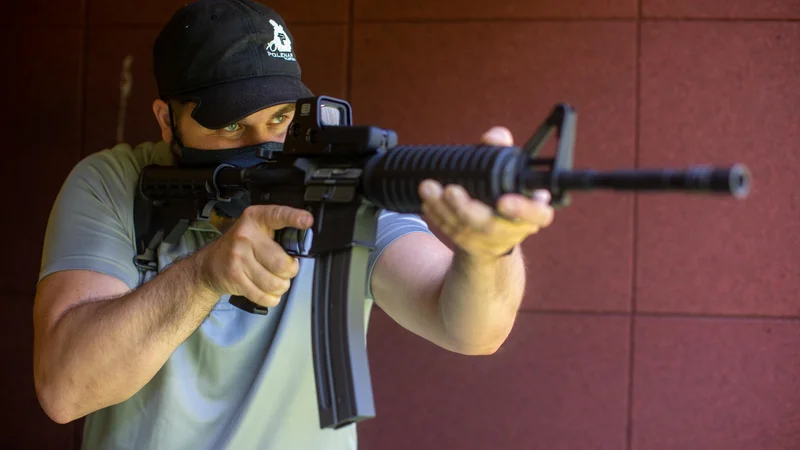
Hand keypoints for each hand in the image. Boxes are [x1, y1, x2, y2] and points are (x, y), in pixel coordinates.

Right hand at [194, 205, 313, 306]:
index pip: (277, 215)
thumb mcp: (258, 230)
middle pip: (282, 263)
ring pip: (274, 283)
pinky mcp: (235, 277)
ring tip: (277, 281)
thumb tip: (304, 247)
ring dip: (281, 286)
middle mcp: (246, 236)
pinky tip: (268, 291)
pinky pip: (263, 296)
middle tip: (287, 270)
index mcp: (255, 219)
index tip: (307, 220)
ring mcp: (238, 258)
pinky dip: (271, 298)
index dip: (294, 217)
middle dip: (291, 271)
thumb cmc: (241, 246)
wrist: (210, 263)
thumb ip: (279, 234)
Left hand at [418, 126, 553, 258]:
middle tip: (450, 191)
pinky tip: (427, 201)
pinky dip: (437, 215)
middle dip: (466, 208)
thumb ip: (503, 151)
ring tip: (428, 188)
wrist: (496, 232)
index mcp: (533, 213)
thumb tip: (494, 137)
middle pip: (490, 225)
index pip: (537, 214)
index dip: (523, 209)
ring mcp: (490, 241)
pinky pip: (450, 231)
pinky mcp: (470, 245)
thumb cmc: (506, 193)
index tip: (503, 201)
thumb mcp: (509, 172)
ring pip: (464, 228)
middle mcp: (514, 231)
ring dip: (443, 208)